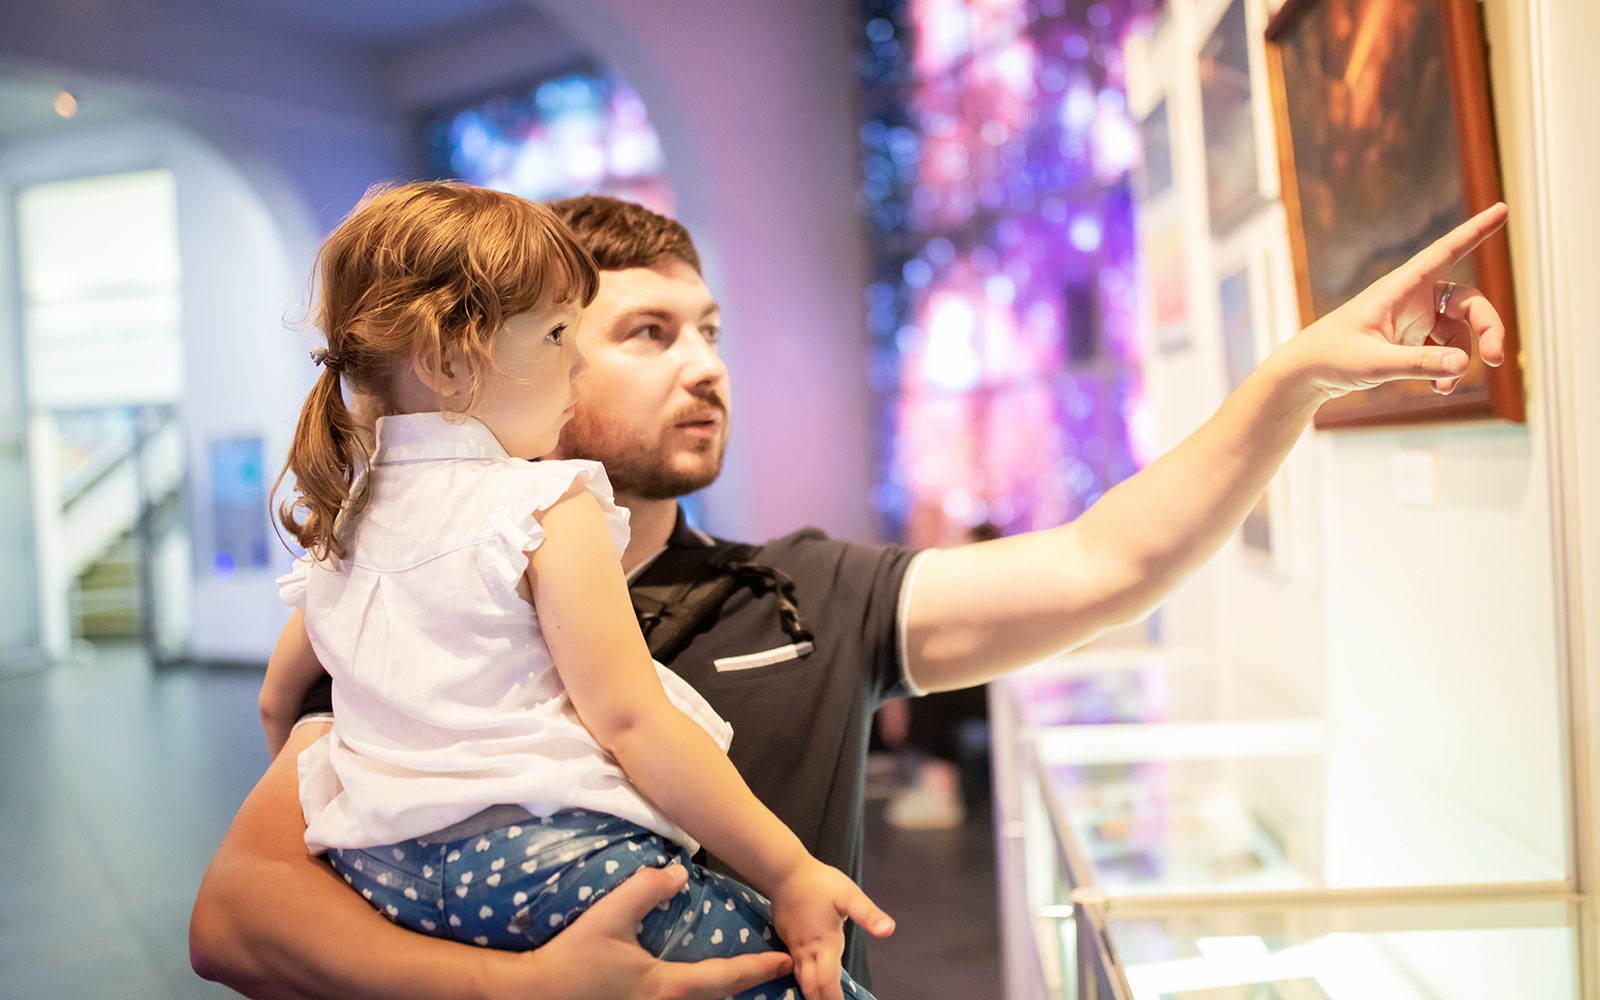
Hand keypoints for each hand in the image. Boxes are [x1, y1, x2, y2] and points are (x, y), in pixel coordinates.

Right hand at [485, 865, 791, 999]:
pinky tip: (694, 991)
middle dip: (746, 987)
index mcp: (667, 986)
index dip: (758, 967)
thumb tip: (678, 872)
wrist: (533, 996)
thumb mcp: (608, 917)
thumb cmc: (572, 960)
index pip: (725, 976)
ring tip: (739, 981)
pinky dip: (696, 999)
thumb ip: (644, 890)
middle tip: (772, 973)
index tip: (784, 962)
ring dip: (721, 995)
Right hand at [768, 861, 893, 999]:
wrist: (784, 871)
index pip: (829, 983)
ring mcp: (794, 946)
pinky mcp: (786, 940)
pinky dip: (800, 980)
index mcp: (825, 944)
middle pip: (811, 987)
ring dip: (809, 993)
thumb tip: (889, 929)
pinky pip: (791, 968)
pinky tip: (804, 982)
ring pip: (799, 979)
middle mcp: (807, 951)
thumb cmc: (819, 882)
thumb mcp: (849, 895)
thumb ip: (868, 914)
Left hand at [1281, 203, 1508, 399]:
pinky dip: (1446, 369)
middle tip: (1496, 358)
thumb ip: (1418, 364)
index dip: (1475, 231)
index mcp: (1399, 287)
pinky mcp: (1410, 341)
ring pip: (1459, 332)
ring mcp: (1414, 320)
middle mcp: (1411, 298)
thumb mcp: (1374, 363)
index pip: (1444, 252)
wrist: (1305, 373)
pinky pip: (1444, 351)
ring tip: (1445, 388)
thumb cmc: (1331, 358)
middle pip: (1468, 303)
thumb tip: (1464, 363)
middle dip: (1487, 328)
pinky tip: (1439, 389)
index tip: (1502, 208)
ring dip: (1462, 358)